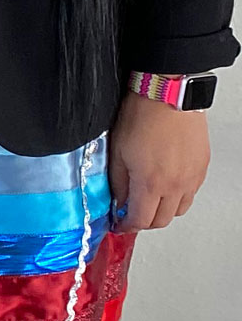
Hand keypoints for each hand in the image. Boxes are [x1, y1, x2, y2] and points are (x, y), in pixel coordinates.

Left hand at [106, 89, 210, 230]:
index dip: (126, 226)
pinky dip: (178, 195)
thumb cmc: (142, 115)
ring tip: (150, 198)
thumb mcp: (118, 152)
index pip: (140, 220)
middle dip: (144, 221)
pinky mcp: (202, 166)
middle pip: (161, 221)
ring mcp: (192, 177)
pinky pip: (191, 192)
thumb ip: (118, 183)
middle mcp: (175, 184)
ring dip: (163, 210)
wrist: (167, 93)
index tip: (120, 223)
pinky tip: (166, 183)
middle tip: (132, 213)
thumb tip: (119, 201)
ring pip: (179, 209)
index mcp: (150, 183)